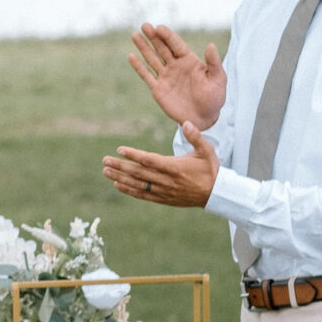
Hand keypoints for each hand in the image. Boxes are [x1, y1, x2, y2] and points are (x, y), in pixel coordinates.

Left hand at [102, 125, 220, 206]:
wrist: (216, 194)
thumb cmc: (210, 169)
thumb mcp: (207, 150)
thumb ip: (196, 137)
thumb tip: (186, 123)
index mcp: (175, 167)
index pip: (150, 160)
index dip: (134, 155)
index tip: (120, 150)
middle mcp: (167, 180)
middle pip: (139, 173)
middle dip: (121, 166)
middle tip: (105, 161)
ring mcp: (164, 191)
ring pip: (138, 184)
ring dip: (120, 178)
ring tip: (106, 171)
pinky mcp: (163, 199)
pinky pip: (143, 195)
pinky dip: (129, 190)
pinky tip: (117, 184)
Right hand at [129, 23, 227, 131]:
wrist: (204, 118)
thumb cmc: (214, 98)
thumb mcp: (218, 79)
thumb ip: (213, 63)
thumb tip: (211, 45)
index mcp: (190, 61)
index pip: (176, 45)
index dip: (168, 36)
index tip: (159, 28)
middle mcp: (176, 66)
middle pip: (162, 48)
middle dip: (153, 37)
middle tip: (145, 25)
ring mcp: (166, 76)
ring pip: (152, 59)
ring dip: (143, 47)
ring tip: (135, 35)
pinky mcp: (158, 89)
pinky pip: (146, 75)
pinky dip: (138, 66)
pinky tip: (131, 56)